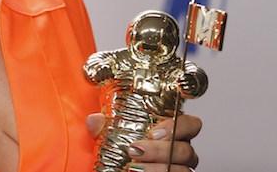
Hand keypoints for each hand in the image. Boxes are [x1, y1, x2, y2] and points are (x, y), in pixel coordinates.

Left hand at [85, 114, 200, 170]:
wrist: (117, 168)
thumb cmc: (120, 150)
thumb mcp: (111, 135)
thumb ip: (104, 126)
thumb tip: (95, 120)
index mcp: (172, 133)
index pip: (191, 124)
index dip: (179, 125)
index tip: (154, 131)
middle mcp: (181, 151)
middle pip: (186, 149)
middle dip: (160, 150)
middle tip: (136, 149)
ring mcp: (179, 169)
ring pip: (182, 170)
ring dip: (157, 168)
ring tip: (133, 168)